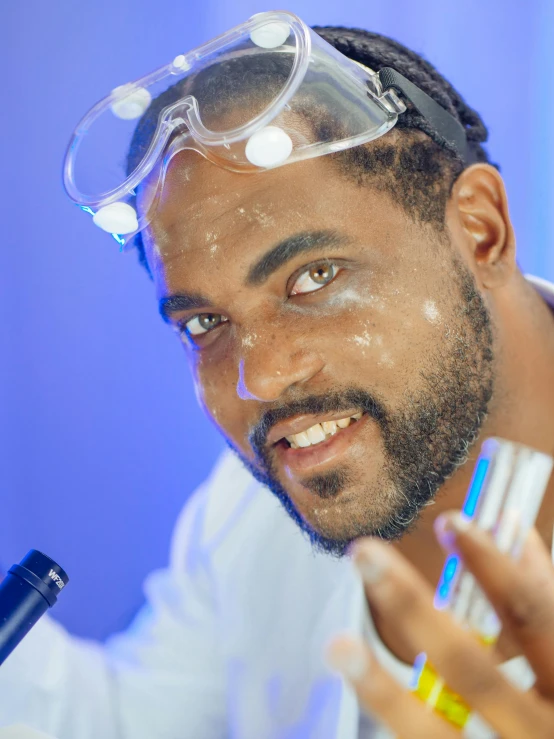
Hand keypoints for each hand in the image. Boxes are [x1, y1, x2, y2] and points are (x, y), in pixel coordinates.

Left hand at [326, 512, 553, 737]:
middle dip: (412, 606)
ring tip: (338, 644)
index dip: (494, 567)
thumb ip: (544, 598)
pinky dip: (387, 714)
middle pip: (470, 668)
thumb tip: (511, 525)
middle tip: (364, 553)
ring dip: (381, 687)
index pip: (532, 617)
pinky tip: (354, 688)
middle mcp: (541, 734)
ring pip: (432, 731)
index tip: (451, 520)